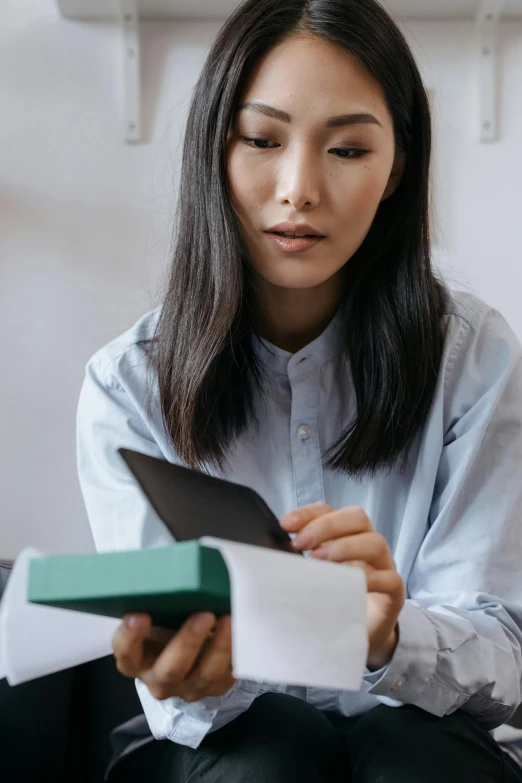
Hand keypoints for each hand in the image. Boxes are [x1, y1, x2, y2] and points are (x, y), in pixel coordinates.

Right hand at [112, 612, 234, 700]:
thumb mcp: (155, 617)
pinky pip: (229, 673)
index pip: (127, 652)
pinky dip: (237, 652)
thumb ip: (158, 602)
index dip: (131, 636)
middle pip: (170, 668)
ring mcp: (189, 686)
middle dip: (188, 641)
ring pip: (205, 674)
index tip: (139, 614)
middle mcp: (160, 678)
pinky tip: (243, 631)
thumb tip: (174, 567)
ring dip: (219, 646)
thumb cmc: (166, 626)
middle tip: (204, 615)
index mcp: (136, 660)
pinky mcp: (217, 686)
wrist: (186, 653)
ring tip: (229, 620)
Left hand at [280, 503, 405, 670]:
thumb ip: (300, 560)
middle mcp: (368, 544)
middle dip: (326, 526)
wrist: (361, 633)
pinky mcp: (394, 593)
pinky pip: (390, 579)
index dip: (308, 513)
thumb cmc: (334, 598)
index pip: (330, 510)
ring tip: (318, 561)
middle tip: (301, 544)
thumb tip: (271, 553)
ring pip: (375, 543)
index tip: (285, 525)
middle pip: (357, 518)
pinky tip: (350, 584)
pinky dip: (370, 578)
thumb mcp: (314, 575)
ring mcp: (384, 566)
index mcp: (347, 535)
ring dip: (344, 547)